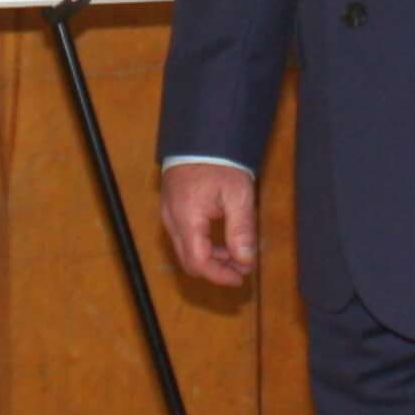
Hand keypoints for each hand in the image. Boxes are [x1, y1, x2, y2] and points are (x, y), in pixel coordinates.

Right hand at [161, 162, 259, 286]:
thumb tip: (246, 261)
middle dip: (216, 270)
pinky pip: (184, 238)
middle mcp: (171, 221)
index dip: (220, 276)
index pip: (199, 262)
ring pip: (185, 251)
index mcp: (187, 218)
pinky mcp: (171, 210)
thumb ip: (241, 230)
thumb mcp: (238, 196)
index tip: (241, 278)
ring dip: (210, 259)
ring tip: (236, 254)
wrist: (201, 137)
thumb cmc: (220, 162)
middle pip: (189, 261)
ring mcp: (168, 215)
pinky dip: (202, 246)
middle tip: (241, 268)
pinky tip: (221, 240)